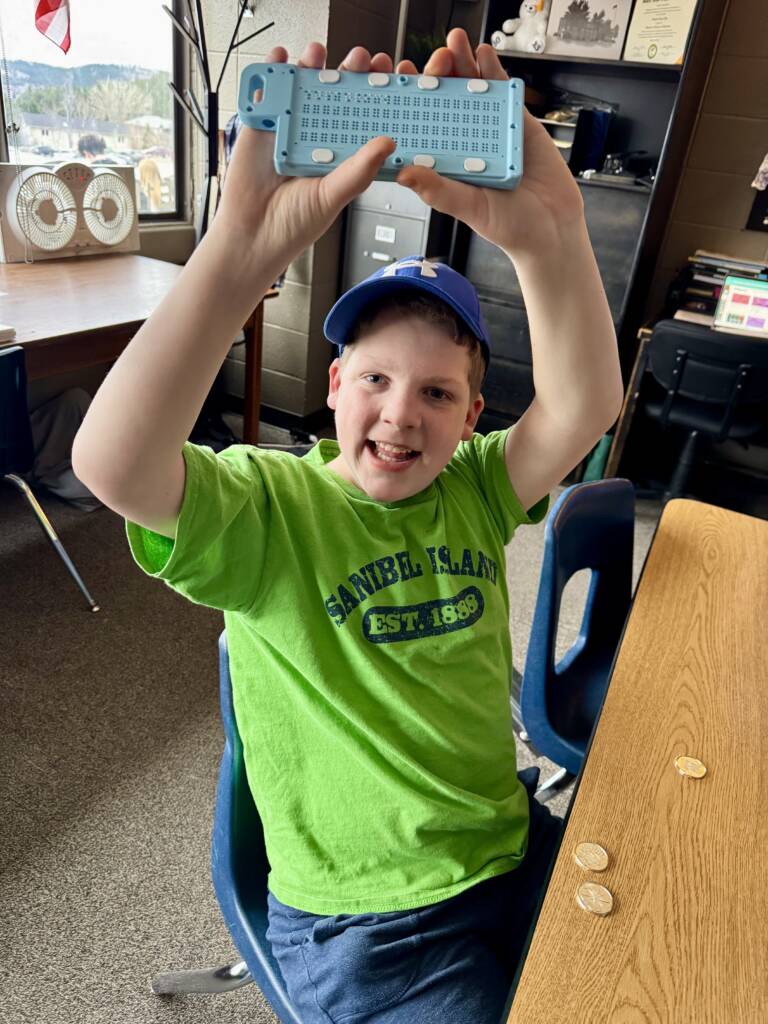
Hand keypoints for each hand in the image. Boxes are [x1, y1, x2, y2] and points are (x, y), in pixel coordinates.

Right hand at [215, 42, 405, 272]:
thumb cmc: (295, 224)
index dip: (374, 94)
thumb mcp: (334, 196)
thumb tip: (387, 143)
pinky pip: (265, 93)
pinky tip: (281, 60)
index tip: (387, 76)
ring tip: (318, 53)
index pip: (362, 116)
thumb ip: (360, 170)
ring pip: (301, 87)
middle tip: (359, 59)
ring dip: (309, 64)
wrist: (253, 236)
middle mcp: (315, 137)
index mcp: (339, 153)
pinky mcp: (260, 126)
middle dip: (347, 71)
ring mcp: (287, 129)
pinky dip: (270, 72)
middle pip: (334, 94)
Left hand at [396, 29, 584, 258]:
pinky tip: (483, 54)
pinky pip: (504, 93)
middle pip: (447, 102)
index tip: (399, 84)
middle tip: (433, 62)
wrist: (552, 228)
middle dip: (438, 77)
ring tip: (454, 44)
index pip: (424, 127)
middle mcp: (467, 144)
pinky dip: (494, 72)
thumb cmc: (509, 226)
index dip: (412, 105)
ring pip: (473, 92)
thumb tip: (405, 174)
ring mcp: (493, 131)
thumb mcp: (469, 208)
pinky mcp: (518, 124)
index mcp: (449, 163)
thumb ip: (438, 191)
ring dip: (463, 65)